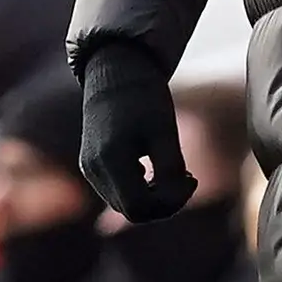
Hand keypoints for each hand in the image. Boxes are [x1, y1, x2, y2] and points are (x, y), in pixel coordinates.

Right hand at [77, 42, 193, 221]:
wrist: (115, 70)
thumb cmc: (144, 97)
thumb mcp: (165, 132)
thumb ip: (170, 170)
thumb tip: (173, 200)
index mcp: (110, 159)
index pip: (139, 208)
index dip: (170, 203)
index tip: (192, 178)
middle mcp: (94, 169)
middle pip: (132, 210)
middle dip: (165, 202)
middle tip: (188, 178)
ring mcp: (90, 168)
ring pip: (125, 204)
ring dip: (153, 197)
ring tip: (175, 172)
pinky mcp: (91, 164)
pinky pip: (117, 191)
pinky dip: (140, 189)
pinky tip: (155, 169)